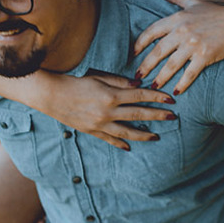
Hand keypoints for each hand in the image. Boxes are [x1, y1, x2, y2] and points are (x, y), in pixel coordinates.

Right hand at [40, 72, 175, 150]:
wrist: (51, 95)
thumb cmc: (74, 80)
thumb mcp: (98, 76)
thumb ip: (118, 81)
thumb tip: (138, 85)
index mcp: (111, 95)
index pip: (140, 96)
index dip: (157, 97)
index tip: (170, 99)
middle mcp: (108, 112)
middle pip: (138, 115)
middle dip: (157, 116)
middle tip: (172, 117)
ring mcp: (100, 124)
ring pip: (127, 132)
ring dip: (143, 135)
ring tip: (156, 136)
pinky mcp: (91, 131)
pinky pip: (109, 139)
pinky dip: (120, 142)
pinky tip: (129, 146)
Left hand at [133, 0, 223, 93]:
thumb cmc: (216, 13)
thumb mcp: (195, 2)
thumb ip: (178, 0)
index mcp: (177, 19)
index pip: (152, 31)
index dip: (140, 43)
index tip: (133, 53)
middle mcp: (182, 31)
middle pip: (158, 51)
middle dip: (146, 65)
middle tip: (137, 76)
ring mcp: (193, 44)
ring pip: (171, 64)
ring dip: (160, 77)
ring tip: (153, 86)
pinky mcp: (204, 56)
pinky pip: (189, 73)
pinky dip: (182, 83)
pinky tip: (176, 91)